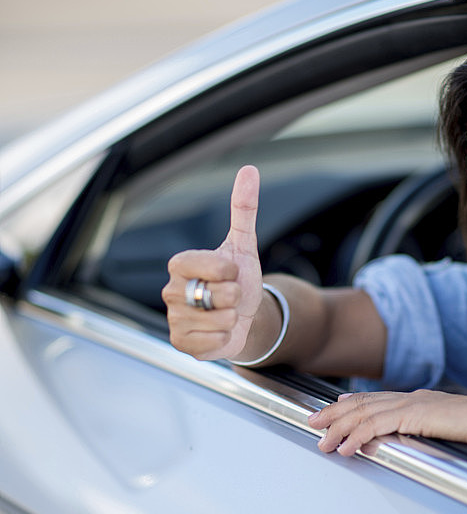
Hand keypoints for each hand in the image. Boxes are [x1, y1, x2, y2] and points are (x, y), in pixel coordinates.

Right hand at [161, 165, 264, 359]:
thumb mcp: (244, 243)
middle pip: (218, 295)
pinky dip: (225, 338)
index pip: (208, 265)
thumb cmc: (239, 278)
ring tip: (226, 313)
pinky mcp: (180, 343)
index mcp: (180, 264)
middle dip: (235, 296)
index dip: (229, 270)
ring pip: (218, 319)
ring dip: (232, 317)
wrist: (243, 315)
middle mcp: (171, 290)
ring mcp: (174, 318)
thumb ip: (243, 208)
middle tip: (230, 296)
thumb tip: (248, 170)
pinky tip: (220, 331)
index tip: (232, 271)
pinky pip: (212, 342)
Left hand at [308, 390, 466, 455]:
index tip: (336, 403)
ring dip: (339, 429)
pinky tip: (346, 448)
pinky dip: (357, 437)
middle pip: (362, 402)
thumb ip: (428, 427)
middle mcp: (410, 397)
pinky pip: (376, 427)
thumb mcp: (448, 425)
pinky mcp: (412, 416)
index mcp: (418, 399)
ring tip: (323, 442)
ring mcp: (410, 405)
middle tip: (314, 422)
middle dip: (334, 413)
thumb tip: (415, 435)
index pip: (376, 397)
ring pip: (363, 414)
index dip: (352, 400)